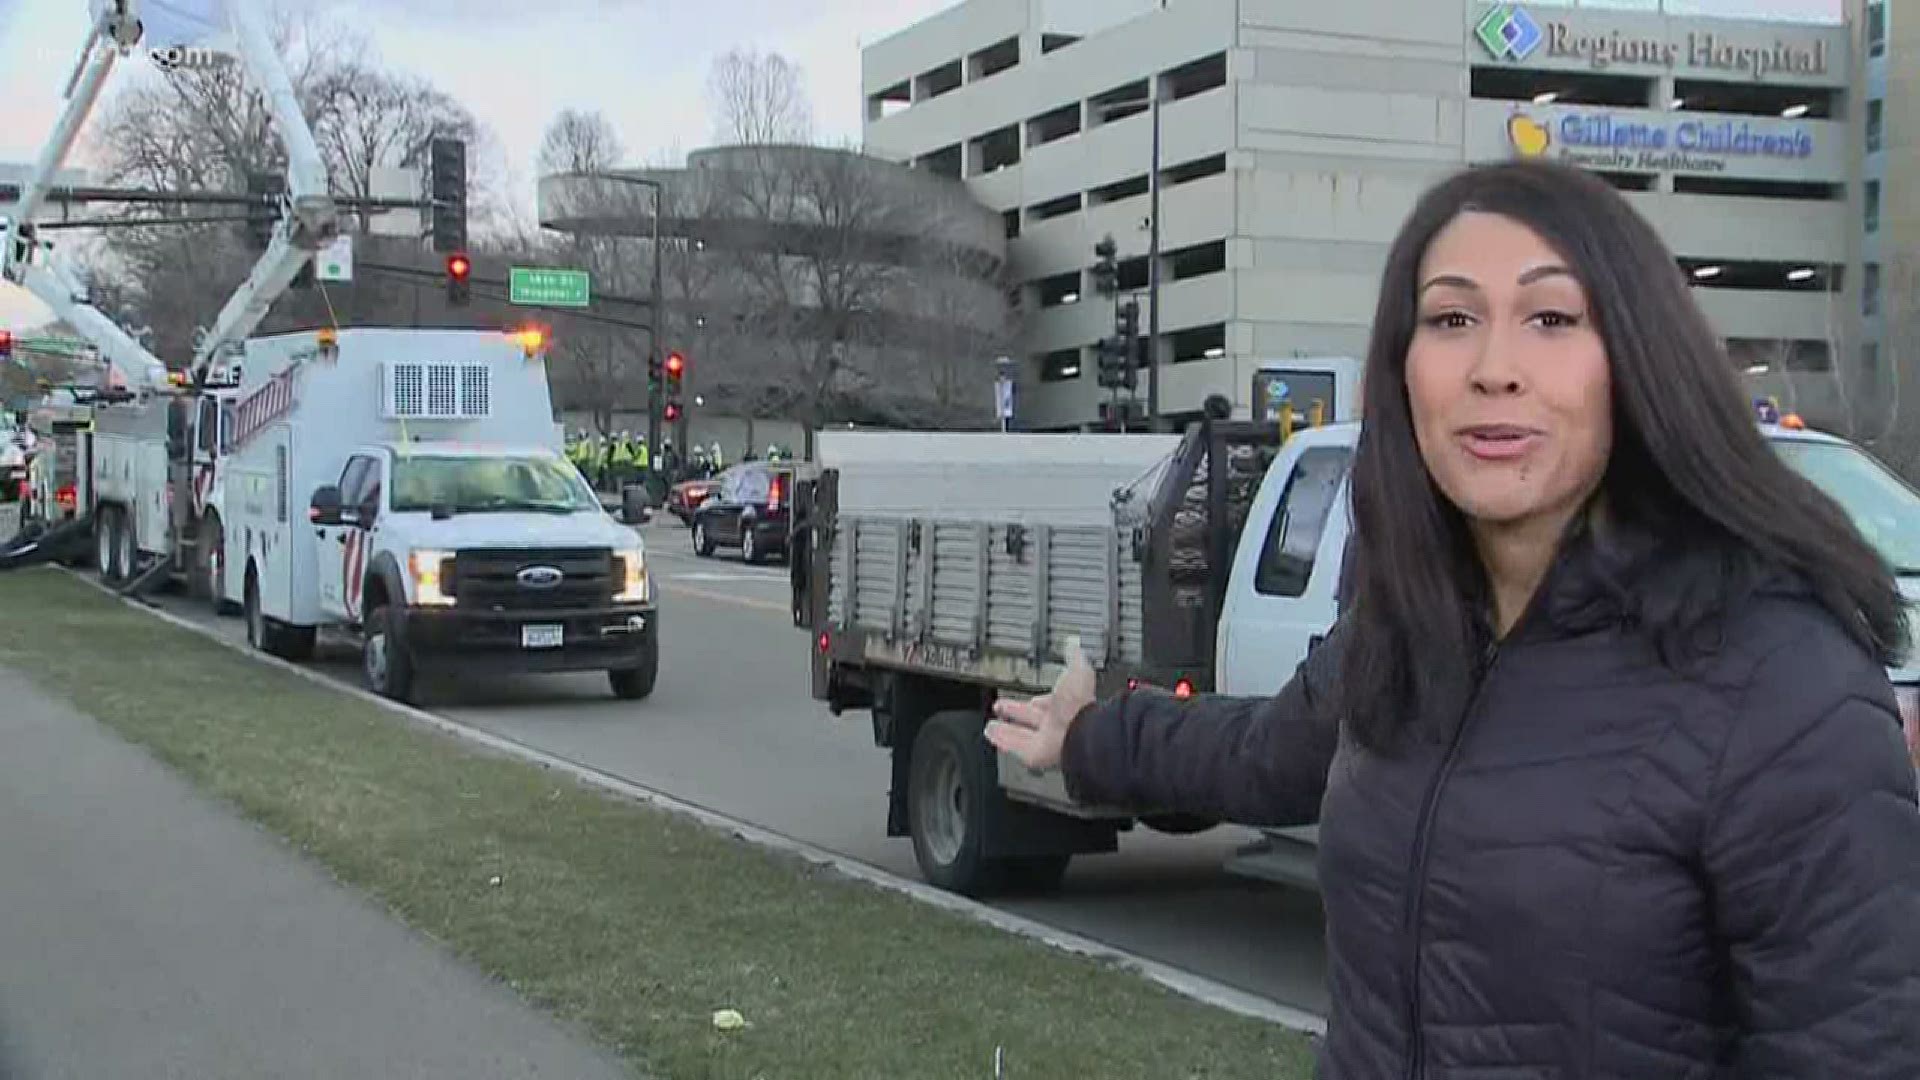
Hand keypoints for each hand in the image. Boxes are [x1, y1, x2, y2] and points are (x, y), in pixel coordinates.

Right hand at [986, 638, 1097, 770]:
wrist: (1083, 732)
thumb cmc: (1083, 704)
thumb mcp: (1078, 671)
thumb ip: (1074, 658)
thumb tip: (1073, 643)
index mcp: (1067, 704)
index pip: (1049, 701)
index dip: (1039, 699)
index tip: (1030, 697)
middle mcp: (1055, 723)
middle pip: (1031, 718)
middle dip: (1016, 711)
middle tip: (1001, 706)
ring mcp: (1044, 739)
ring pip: (1021, 734)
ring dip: (1005, 729)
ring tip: (990, 725)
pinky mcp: (1033, 752)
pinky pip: (1013, 746)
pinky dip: (1001, 739)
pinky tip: (990, 734)